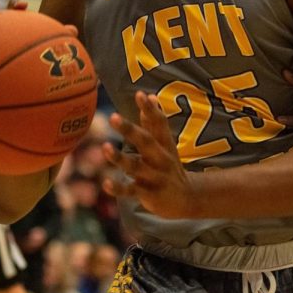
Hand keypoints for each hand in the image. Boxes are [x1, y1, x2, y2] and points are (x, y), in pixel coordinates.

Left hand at [101, 91, 201, 218]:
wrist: (187, 198)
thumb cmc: (168, 165)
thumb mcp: (165, 143)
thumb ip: (155, 121)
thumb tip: (149, 95)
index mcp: (164, 143)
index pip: (159, 123)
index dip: (150, 109)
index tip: (140, 94)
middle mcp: (160, 158)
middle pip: (146, 142)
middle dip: (130, 130)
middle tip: (113, 117)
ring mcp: (154, 176)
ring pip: (135, 166)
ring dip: (119, 158)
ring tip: (105, 148)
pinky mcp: (148, 194)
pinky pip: (131, 191)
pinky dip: (118, 188)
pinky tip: (105, 183)